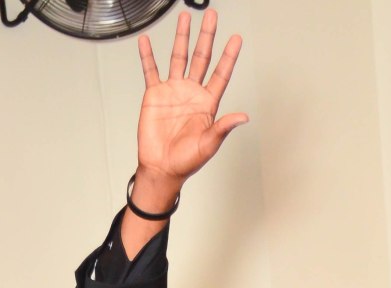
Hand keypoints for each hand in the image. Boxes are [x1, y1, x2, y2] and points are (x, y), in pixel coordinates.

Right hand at [122, 10, 246, 255]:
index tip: (236, 39)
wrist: (161, 168)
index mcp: (207, 103)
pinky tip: (147, 41)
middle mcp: (191, 93)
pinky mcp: (155, 95)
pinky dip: (148, 56)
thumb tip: (243, 117)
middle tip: (212, 15)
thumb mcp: (209, 145)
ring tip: (185, 18)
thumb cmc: (186, 161)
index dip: (228, 56)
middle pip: (202, 58)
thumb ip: (223, 127)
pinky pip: (151, 71)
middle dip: (207, 36)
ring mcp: (173, 91)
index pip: (221, 74)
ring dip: (182, 38)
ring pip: (179, 58)